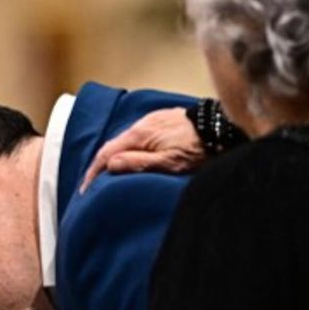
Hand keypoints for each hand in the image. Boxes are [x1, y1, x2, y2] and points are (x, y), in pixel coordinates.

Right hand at [79, 107, 203, 192]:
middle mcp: (141, 124)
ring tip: (113, 173)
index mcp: (138, 135)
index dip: (93, 172)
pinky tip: (136, 157)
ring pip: (127, 140)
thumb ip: (137, 164)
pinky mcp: (163, 120)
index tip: (85, 189)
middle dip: (101, 165)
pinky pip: (139, 136)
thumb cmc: (199, 149)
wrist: (223, 128)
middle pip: (113, 145)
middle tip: (95, 184)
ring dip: (117, 156)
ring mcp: (152, 120)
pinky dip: (131, 148)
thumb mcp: (168, 163)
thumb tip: (109, 165)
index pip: (105, 154)